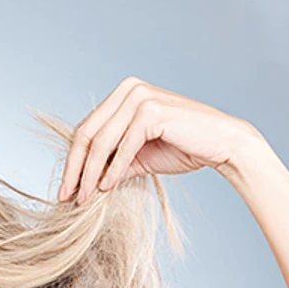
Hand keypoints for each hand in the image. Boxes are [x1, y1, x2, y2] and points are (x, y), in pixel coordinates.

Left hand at [57, 76, 262, 203]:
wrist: (223, 146)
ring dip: (90, 174)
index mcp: (122, 94)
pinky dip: (113, 169)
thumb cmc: (182, 148)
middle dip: (74, 169)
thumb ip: (110, 163)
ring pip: (101, 142)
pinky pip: (123, 147)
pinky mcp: (152, 111)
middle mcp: (128, 90)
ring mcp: (140, 97)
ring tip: (84, 197)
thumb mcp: (137, 157)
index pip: (85, 129)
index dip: (72, 161)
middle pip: (86, 134)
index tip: (64, 189)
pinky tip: (105, 188)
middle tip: (66, 196)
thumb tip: (82, 184)